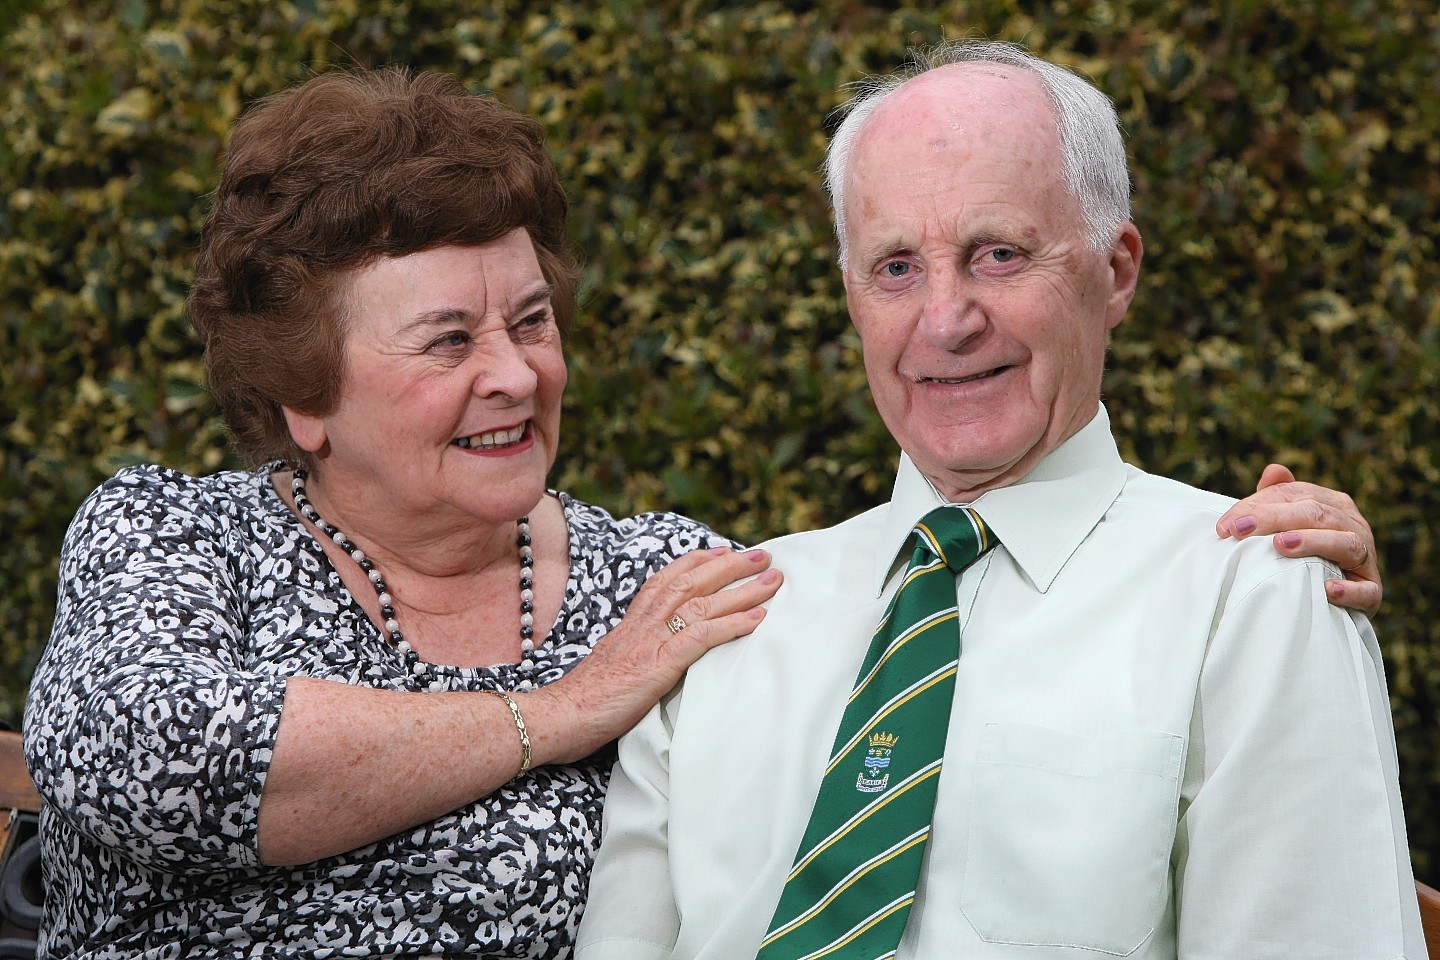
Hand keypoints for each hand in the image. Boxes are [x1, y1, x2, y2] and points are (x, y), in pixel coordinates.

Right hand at [521, 547, 782, 763]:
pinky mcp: (657, 666)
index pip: (664, 581)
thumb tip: (651, 659)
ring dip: (741, 590)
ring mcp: (649, 643)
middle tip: (761, 556)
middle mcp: (641, 626)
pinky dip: (731, 625)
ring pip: (700, 604)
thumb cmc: (581, 703)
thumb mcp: (611, 669)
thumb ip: (634, 656)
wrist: (558, 718)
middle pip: (689, 583)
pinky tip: (757, 620)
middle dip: (728, 567)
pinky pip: (700, 638)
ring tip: (772, 581)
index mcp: (629, 626)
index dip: (694, 563)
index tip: (719, 551)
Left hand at [1216, 463, 1380, 616]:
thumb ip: (1280, 497)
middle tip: (1241, 529)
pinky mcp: (1372, 591)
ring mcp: (1366, 558)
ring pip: (1345, 543)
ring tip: (1281, 545)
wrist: (1336, 598)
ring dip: (1312, 542)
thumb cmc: (1307, 554)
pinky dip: (1349, 589)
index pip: (1295, 494)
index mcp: (1334, 505)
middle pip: (1316, 514)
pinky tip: (1328, 589)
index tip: (1226, 525)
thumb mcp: (1291, 523)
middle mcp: (1353, 526)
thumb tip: (1272, 470)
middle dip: (1275, 518)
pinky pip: (1366, 589)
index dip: (1259, 505)